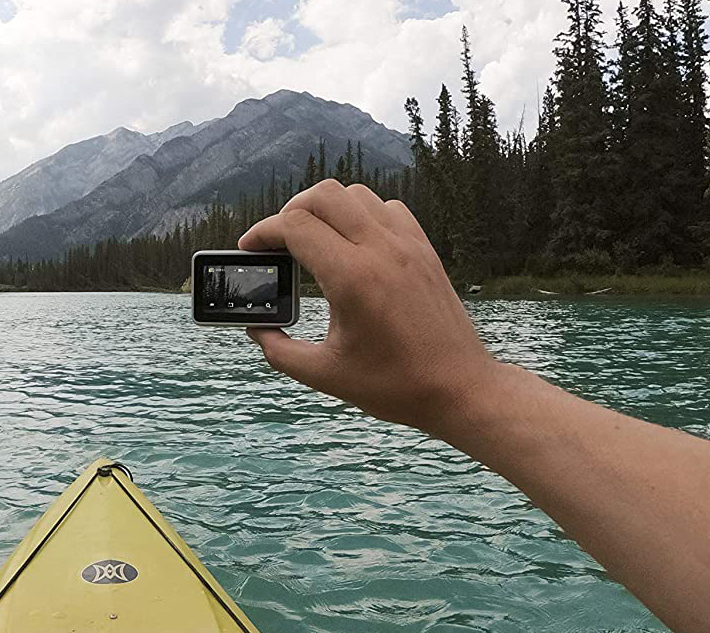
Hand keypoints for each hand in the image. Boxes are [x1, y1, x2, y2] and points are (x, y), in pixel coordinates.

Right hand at [239, 179, 499, 431]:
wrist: (460, 389)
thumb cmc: (395, 386)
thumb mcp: (325, 375)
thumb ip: (279, 351)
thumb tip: (256, 328)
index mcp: (352, 279)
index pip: (295, 226)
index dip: (262, 233)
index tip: (249, 249)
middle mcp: (381, 251)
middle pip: (322, 195)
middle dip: (289, 211)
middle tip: (277, 242)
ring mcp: (408, 246)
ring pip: (355, 194)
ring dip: (326, 209)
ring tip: (313, 240)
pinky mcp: (425, 250)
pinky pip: (387, 208)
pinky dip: (362, 214)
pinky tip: (354, 243)